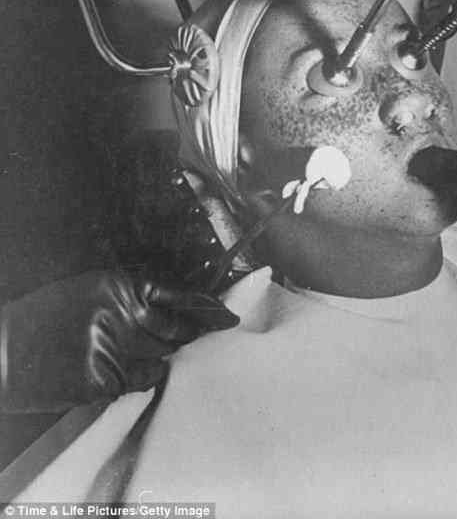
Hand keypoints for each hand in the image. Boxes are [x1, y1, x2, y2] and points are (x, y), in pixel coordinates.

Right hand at [0, 269, 238, 412]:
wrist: (4, 351)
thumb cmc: (44, 318)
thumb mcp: (89, 290)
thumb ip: (130, 296)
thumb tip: (169, 308)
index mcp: (117, 284)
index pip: (177, 295)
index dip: (207, 305)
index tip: (227, 313)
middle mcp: (121, 313)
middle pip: (176, 328)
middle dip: (187, 333)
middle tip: (194, 334)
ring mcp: (115, 347)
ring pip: (164, 354)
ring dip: (162, 354)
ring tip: (144, 350)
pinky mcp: (106, 379)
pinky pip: (144, 378)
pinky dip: (143, 375)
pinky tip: (127, 369)